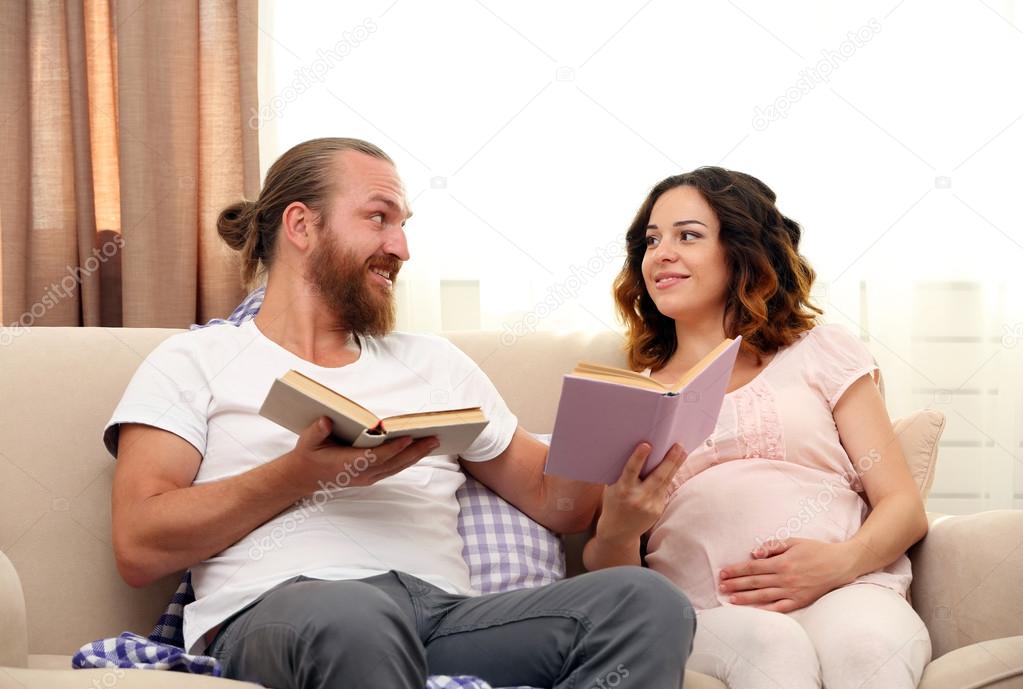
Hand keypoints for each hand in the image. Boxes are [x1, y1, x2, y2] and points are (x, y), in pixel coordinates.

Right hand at [287, 417, 438, 491]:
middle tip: (434, 439)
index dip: (392, 448)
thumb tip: (326, 421)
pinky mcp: (372, 476)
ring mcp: (368, 477)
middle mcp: (362, 473)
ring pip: (397, 467)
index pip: (375, 457)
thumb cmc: (309, 455)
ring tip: (433, 442)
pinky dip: (408, 459)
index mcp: (348, 464)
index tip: (407, 438)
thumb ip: (317, 431)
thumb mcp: (307, 441)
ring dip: (416, 455)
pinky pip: (394, 468)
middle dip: (415, 451)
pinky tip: (420, 450)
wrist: (305, 477)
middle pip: (394, 463)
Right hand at [595, 442, 686, 545]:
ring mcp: (649, 505)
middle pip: (657, 477)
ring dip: (675, 466)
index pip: (631, 471)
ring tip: (682, 452)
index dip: (639, 457)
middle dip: (669, 460)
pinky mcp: (657, 510)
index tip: (646, 445)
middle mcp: (637, 498)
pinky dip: (669, 478)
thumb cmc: (613, 504)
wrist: (617, 531)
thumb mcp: (612, 488)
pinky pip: (664, 491)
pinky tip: (675, 466)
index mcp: (622, 490)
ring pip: (665, 482)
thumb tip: (638, 454)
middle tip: (678, 446)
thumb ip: (623, 475)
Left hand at [719, 538, 858, 611]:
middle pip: (754, 582)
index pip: (752, 568)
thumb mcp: (794, 541)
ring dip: (745, 598)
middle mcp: (785, 578)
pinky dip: (766, 610)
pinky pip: (780, 608)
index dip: (736, 570)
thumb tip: (754, 553)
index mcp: (781, 562)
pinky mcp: (800, 601)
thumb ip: (773, 546)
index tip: (723, 573)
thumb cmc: (816, 550)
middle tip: (720, 587)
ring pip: (763, 596)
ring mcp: (792, 591)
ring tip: (730, 599)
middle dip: (735, 584)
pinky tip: (753, 611)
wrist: (841, 564)